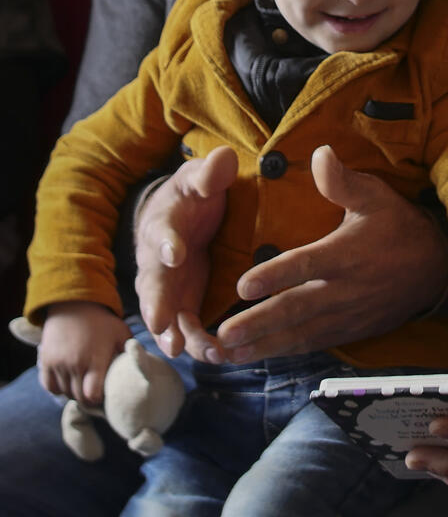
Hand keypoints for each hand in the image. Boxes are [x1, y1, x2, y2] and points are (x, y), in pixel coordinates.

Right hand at [38, 302, 130, 405]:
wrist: (73, 306)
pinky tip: (70, 382)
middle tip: (97, 395)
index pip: (93, 394)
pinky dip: (59, 389)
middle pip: (79, 397)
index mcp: (96, 358)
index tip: (106, 395)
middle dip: (89, 400)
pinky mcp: (46, 362)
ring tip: (85, 387)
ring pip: (65, 393)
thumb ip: (130, 352)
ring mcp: (58, 364)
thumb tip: (142, 369)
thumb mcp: (121, 333)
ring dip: (75, 394)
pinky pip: (50, 387)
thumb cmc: (102, 322)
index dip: (100, 400)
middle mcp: (75, 364)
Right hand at [135, 146, 233, 359]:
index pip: (162, 233)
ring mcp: (167, 287)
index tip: (175, 252)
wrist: (181, 215)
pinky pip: (185, 328)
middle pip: (154, 285)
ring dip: (179, 335)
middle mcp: (157, 262)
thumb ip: (210, 174)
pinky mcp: (182, 304)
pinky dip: (196, 343)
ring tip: (194, 352)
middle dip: (158, 304)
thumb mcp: (200, 180)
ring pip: (167, 315)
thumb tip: (223, 157)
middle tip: (162, 324)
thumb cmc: (192, 196)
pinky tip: (215, 358)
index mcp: (163, 226)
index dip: (167, 243)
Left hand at [213, 145, 447, 361]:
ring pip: (300, 334)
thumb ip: (342, 181)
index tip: (243, 285)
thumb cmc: (399, 226)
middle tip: (225, 334)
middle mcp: (344, 288)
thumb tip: (319, 153)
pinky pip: (314, 344)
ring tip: (228, 353)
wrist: (435, 267)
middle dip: (259, 323)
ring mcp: (346, 314)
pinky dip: (284, 353)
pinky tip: (257, 357)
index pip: (305, 265)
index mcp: (346, 253)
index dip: (274, 275)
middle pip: (296, 308)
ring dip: (263, 345)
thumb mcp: (376, 197)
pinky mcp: (350, 330)